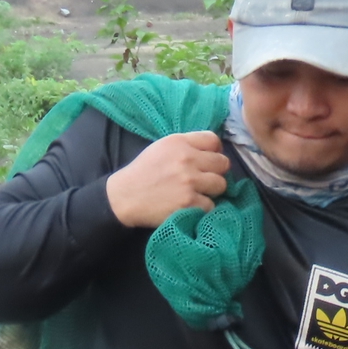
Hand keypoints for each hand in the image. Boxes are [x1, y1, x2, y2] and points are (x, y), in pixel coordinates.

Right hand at [104, 131, 229, 226]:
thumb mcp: (161, 148)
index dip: (215, 152)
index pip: (214, 140)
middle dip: (216, 172)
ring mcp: (189, 181)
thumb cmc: (143, 173)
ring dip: (212, 191)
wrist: (125, 197)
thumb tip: (212, 152)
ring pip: (221, 185)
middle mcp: (187, 159)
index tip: (208, 162)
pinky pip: (211, 205)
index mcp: (180, 142)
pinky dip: (203, 208)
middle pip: (223, 163)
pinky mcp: (189, 202)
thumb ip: (186, 146)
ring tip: (199, 194)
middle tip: (205, 181)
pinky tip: (191, 206)